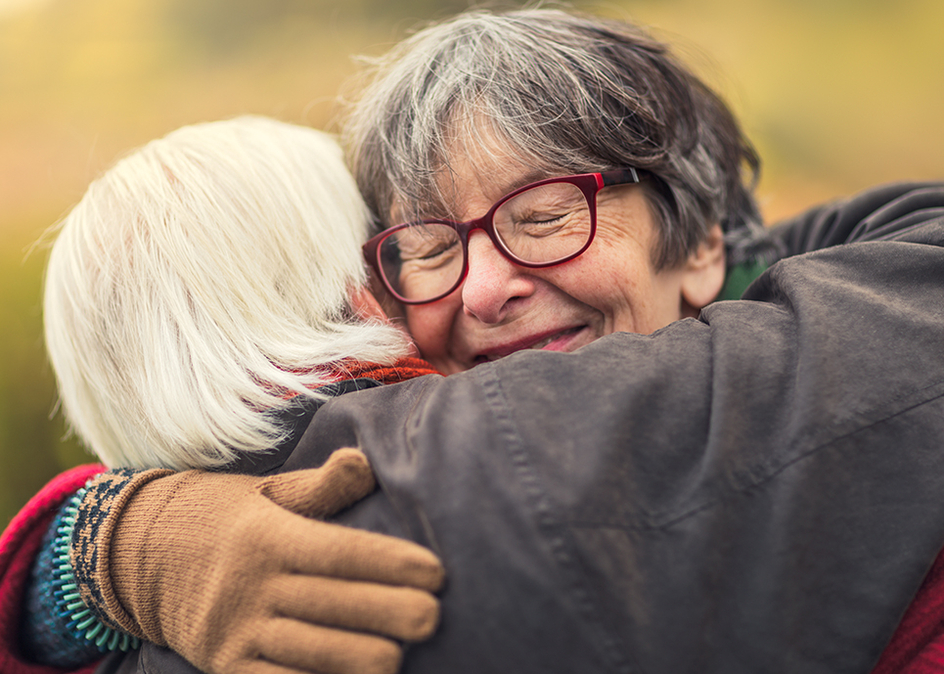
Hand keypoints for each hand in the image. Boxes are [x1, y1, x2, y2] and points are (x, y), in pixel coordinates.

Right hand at [71, 448, 444, 673]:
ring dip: (358, 660)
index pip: (337, 552)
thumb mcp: (265, 491)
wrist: (136, 554)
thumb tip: (364, 461)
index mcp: (267, 536)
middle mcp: (251, 585)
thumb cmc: (220, 516)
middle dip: (386, 614)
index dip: (389, 564)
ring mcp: (235, 633)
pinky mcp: (225, 668)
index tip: (436, 572)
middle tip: (433, 618)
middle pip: (331, 605)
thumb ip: (319, 487)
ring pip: (307, 653)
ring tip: (402, 659)